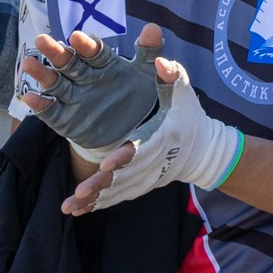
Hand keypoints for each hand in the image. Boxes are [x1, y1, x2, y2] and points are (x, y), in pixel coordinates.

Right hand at [17, 25, 167, 152]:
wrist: (126, 131)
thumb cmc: (133, 95)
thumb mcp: (145, 74)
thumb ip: (149, 52)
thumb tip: (153, 27)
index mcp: (102, 63)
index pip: (93, 52)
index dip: (85, 45)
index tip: (77, 36)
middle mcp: (83, 77)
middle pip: (68, 62)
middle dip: (56, 52)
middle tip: (42, 40)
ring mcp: (72, 97)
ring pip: (55, 83)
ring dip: (42, 74)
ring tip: (28, 63)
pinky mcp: (64, 119)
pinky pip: (51, 111)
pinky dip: (40, 105)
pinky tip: (30, 97)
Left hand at [57, 49, 242, 215]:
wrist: (202, 150)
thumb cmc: (189, 116)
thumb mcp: (183, 92)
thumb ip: (172, 75)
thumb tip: (160, 61)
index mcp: (163, 138)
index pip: (143, 149)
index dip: (125, 157)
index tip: (106, 165)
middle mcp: (154, 163)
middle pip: (126, 177)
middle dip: (102, 186)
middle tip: (80, 192)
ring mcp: (147, 179)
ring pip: (119, 192)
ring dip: (95, 200)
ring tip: (70, 206)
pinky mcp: (140, 187)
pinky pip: (117, 199)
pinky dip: (98, 206)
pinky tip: (77, 211)